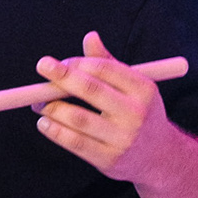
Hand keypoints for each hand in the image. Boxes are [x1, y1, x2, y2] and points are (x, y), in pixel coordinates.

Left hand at [34, 31, 178, 182]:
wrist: (159, 156)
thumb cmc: (139, 113)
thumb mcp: (133, 87)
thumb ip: (109, 64)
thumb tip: (90, 37)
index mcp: (143, 90)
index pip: (105, 68)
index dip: (78, 62)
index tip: (59, 64)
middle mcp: (136, 113)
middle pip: (91, 90)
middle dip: (62, 76)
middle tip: (42, 66)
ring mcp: (123, 138)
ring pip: (79, 119)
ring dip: (52, 107)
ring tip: (38, 103)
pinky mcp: (109, 159)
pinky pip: (75, 143)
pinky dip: (55, 131)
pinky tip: (44, 123)